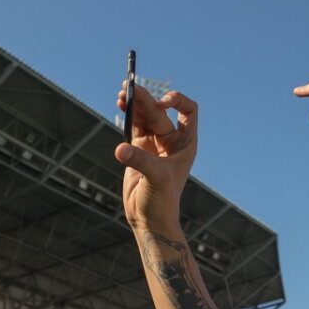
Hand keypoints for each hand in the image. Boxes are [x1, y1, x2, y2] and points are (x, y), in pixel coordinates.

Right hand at [114, 85, 198, 230]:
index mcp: (185, 143)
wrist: (149, 219)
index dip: (177, 101)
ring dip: (134, 104)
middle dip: (145, 99)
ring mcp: (154, 145)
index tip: (162, 103)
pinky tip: (120, 104)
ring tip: (122, 93)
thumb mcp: (155, 178)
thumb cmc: (161, 202)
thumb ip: (139, 160)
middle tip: (129, 89)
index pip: (188, 111)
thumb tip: (120, 149)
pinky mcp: (138, 150)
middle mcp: (171, 141)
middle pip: (158, 112)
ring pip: (144, 116)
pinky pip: (133, 126)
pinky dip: (127, 115)